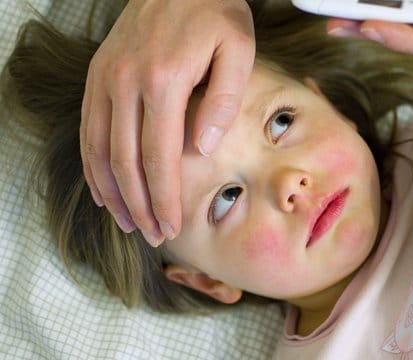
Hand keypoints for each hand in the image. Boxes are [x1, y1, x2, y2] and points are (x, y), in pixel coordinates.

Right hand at [81, 0, 254, 245]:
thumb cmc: (215, 14)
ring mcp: (105, 78)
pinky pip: (87, 129)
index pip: (159, 157)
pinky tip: (103, 189)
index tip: (170, 227)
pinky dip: (92, 164)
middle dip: (139, 205)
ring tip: (127, 223)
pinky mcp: (97, 75)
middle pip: (125, 161)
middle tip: (152, 235)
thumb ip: (223, 100)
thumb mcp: (237, 50)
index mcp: (164, 80)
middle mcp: (125, 82)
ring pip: (99, 149)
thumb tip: (203, 148)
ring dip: (112, 192)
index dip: (163, 197)